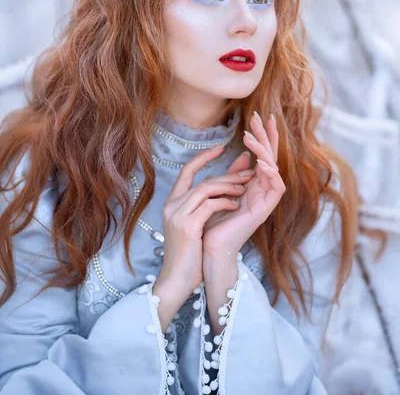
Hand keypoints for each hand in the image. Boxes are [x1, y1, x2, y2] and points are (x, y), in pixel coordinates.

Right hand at [158, 145, 254, 295]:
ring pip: (206, 188)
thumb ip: (209, 202)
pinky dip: (225, 202)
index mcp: (172, 203)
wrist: (177, 280)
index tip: (220, 148)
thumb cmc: (190, 254)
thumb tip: (225, 185)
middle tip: (248, 173)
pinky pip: (209, 205)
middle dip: (227, 175)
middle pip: (202, 179)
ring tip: (245, 189)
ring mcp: (177, 215)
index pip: (187, 171)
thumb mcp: (198, 224)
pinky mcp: (187, 226)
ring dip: (229, 187)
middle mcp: (172, 205)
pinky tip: (236, 205)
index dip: (203, 157)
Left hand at [202, 112, 285, 258]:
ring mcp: (265, 199)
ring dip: (264, 150)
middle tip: (261, 117)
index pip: (262, 154)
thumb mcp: (222, 190)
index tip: (258, 116)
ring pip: (273, 167)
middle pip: (270, 156)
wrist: (209, 247)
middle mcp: (262, 189)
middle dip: (266, 136)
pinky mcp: (265, 210)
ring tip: (251, 137)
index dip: (262, 135)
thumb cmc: (214, 221)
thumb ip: (233, 174)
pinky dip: (269, 172)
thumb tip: (242, 155)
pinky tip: (260, 161)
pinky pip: (275, 187)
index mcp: (254, 184)